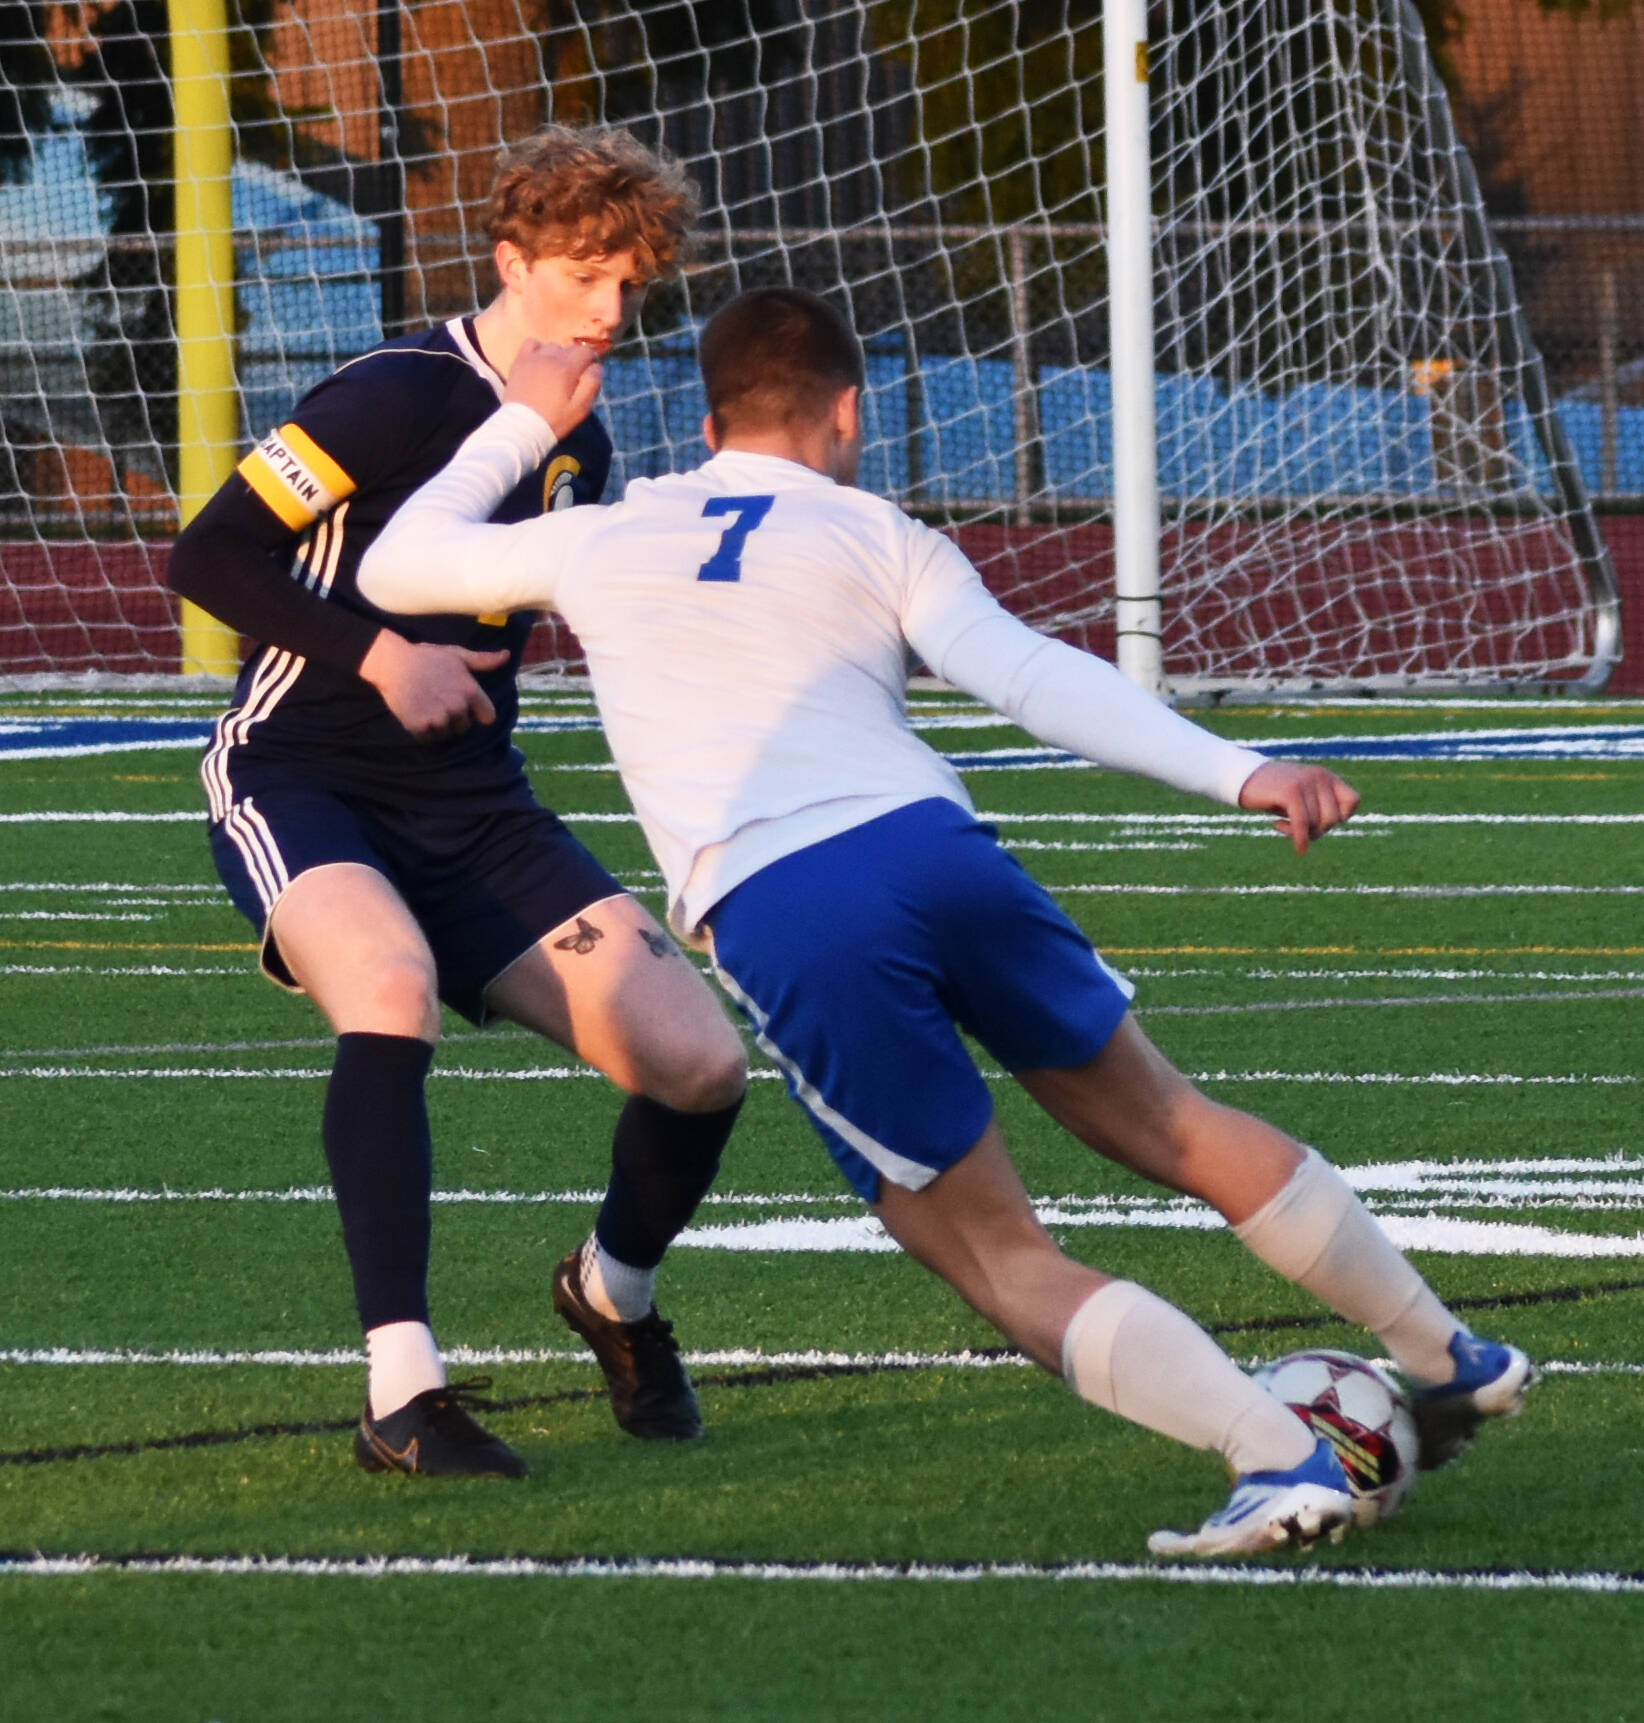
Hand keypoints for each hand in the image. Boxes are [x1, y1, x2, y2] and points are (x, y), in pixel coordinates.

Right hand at [358, 630, 509, 738]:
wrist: (393, 663)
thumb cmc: (426, 656)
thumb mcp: (457, 655)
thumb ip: (483, 660)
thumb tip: (507, 656)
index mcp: (470, 691)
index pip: (488, 717)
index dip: (477, 713)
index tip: (466, 707)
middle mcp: (457, 707)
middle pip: (464, 727)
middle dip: (454, 718)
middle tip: (438, 702)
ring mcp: (438, 718)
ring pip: (445, 734)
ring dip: (437, 726)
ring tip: (426, 707)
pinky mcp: (419, 726)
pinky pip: (426, 738)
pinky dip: (421, 730)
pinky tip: (415, 713)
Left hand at [504, 338, 602, 439]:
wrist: (522, 427)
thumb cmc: (554, 421)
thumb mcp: (580, 409)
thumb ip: (592, 385)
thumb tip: (596, 367)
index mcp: (567, 369)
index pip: (585, 351)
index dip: (591, 359)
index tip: (590, 370)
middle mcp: (550, 358)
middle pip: (569, 348)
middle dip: (576, 359)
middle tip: (573, 377)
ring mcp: (533, 358)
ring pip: (552, 346)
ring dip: (558, 356)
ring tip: (556, 371)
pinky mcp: (519, 362)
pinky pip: (531, 344)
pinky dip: (538, 349)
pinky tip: (540, 361)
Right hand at [1237, 760, 1359, 854]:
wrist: (1241, 776)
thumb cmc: (1271, 792)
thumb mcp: (1299, 797)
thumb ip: (1317, 808)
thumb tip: (1330, 825)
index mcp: (1325, 776)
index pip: (1353, 801)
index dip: (1342, 817)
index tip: (1319, 821)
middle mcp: (1319, 776)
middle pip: (1333, 818)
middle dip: (1317, 830)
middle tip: (1297, 829)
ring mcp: (1305, 783)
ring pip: (1316, 823)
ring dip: (1301, 833)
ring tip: (1283, 825)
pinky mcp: (1290, 791)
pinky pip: (1302, 823)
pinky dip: (1300, 839)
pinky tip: (1294, 845)